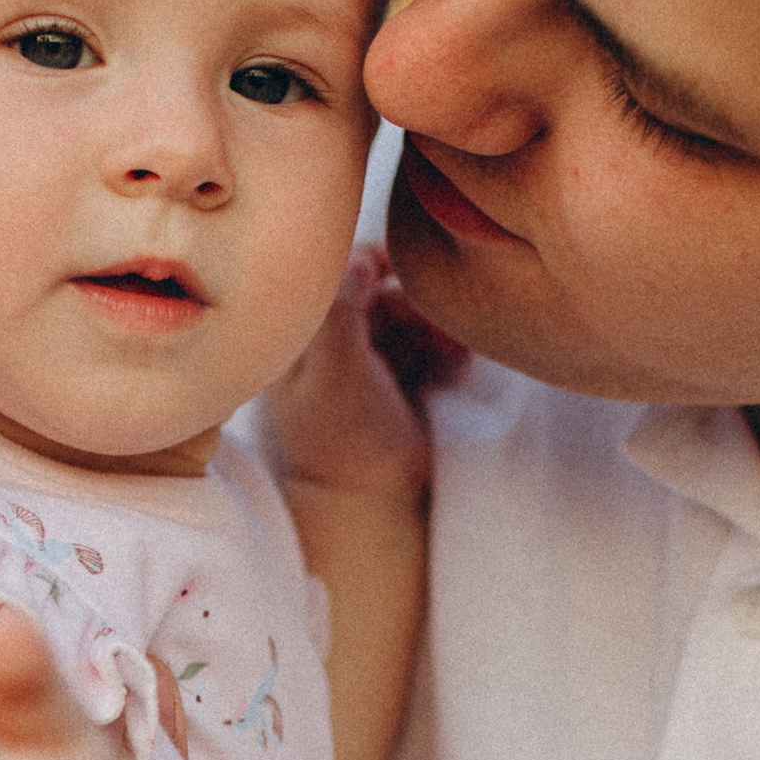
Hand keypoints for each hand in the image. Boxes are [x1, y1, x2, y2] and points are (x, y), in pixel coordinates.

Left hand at [262, 243, 468, 505]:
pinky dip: (444, 343)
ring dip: (435, 325)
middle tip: (440, 328)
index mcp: (303, 334)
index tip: (403, 277)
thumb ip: (340, 312)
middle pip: (381, 290)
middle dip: (414, 305)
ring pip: (410, 313)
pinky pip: (426, 339)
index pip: (339, 272)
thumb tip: (357, 259)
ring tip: (453, 352)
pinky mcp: (398, 374)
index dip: (376, 267)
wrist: (371, 501)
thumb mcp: (336, 373)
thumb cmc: (345, 439)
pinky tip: (456, 359)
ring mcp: (367, 356)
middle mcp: (332, 338)